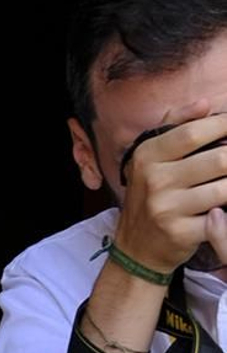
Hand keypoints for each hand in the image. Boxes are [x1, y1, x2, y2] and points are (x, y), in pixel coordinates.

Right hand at [114, 110, 226, 274]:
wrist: (136, 248)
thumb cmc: (150, 195)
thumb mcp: (151, 157)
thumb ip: (176, 125)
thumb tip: (206, 104)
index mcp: (148, 155)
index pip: (194, 132)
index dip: (224, 125)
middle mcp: (155, 180)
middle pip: (219, 159)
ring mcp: (167, 208)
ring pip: (225, 188)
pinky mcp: (181, 233)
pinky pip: (221, 217)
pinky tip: (225, 206)